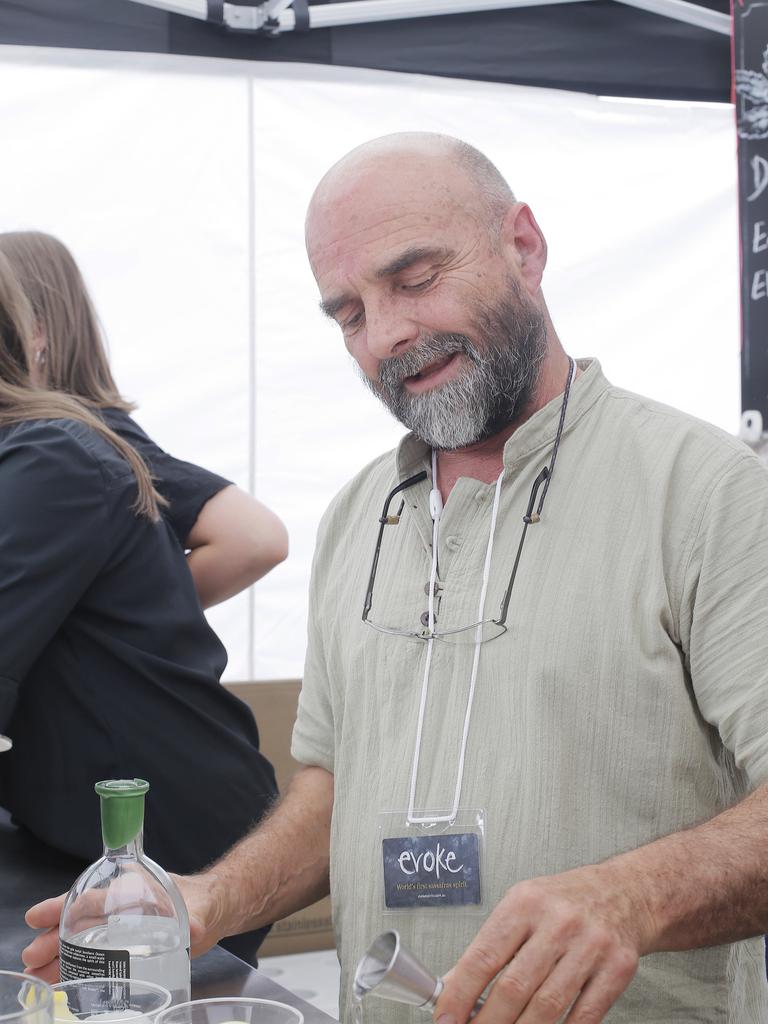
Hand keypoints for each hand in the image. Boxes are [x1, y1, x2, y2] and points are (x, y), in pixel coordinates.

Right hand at [22, 873, 227, 982]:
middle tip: (32, 957)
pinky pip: (94, 954)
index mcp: (131, 888)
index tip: (38, 917)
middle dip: (53, 937)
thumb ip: (196, 918)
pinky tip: (63, 980)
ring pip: (82, 939)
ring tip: (39, 973)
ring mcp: (120, 927)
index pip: (91, 896)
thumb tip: (195, 929)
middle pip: (79, 920)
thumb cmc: (202, 901)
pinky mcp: (125, 946)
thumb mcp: (199, 909)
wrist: (213, 913)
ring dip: (59, 955)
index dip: (62, 906)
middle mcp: (119, 906)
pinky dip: (77, 965)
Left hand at [434, 863, 653, 1023]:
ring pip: (547, 1007)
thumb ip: (492, 944)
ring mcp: (590, 946)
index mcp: (526, 902)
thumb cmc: (566, 901)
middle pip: (514, 987)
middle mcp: (558, 922)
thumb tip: (455, 985)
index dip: (460, 994)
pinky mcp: (617, 968)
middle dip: (486, 1022)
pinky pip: (583, 1016)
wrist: (624, 892)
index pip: (484, 956)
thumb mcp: (522, 905)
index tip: (445, 1018)